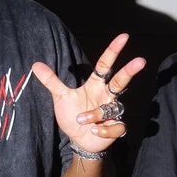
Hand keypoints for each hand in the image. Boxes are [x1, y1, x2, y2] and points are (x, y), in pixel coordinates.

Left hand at [31, 33, 146, 155]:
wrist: (79, 140)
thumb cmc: (73, 115)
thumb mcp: (61, 97)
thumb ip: (51, 81)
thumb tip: (35, 64)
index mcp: (95, 85)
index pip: (106, 65)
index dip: (113, 51)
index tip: (124, 37)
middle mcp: (106, 96)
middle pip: (120, 81)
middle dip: (130, 71)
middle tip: (141, 60)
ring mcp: (113, 112)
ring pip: (110, 108)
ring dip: (95, 114)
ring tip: (81, 120)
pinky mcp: (116, 128)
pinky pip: (116, 126)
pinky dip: (103, 130)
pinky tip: (94, 131)